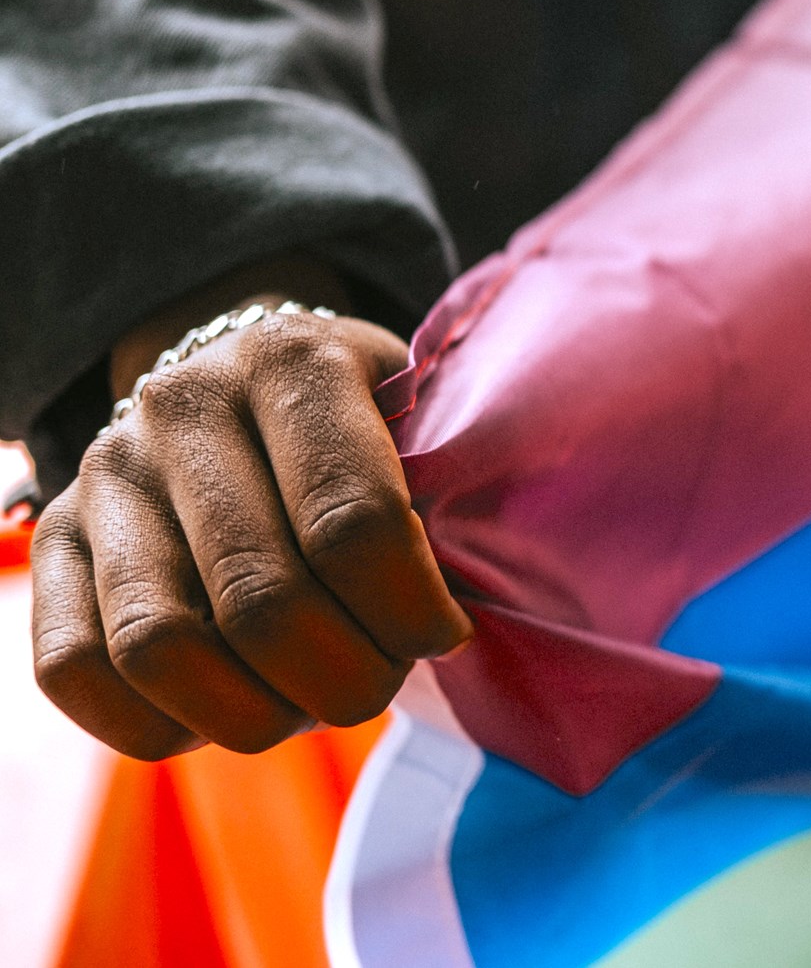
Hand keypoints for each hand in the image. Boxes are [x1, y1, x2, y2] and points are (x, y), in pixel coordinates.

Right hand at [30, 274, 471, 759]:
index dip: (408, 609)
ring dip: (255, 712)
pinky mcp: (48, 537)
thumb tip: (489, 603)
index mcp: (293, 360)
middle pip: (262, 599)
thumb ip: (450, 485)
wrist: (237, 371)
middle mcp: (181, 406)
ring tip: (311, 704)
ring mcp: (104, 474)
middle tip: (382, 684)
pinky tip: (230, 711)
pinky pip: (74, 669)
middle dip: (344, 676)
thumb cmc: (364, 417)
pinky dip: (159, 723)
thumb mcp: (419, 411)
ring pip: (162, 646)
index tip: (445, 636)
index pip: (353, 520)